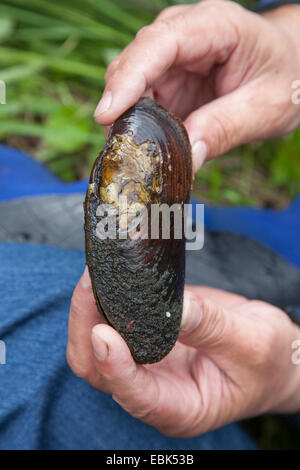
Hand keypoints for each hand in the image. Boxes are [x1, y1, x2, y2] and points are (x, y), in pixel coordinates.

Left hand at [67, 268, 299, 436]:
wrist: (272, 354)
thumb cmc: (267, 361)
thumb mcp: (249, 343)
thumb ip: (210, 327)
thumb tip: (173, 307)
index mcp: (180, 408)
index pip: (135, 395)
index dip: (114, 366)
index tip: (105, 331)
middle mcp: (154, 390)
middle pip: (99, 370)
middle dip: (87, 326)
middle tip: (92, 282)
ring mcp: (146, 364)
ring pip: (96, 346)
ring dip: (88, 310)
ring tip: (96, 272)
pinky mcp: (146, 339)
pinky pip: (114, 323)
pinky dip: (105, 301)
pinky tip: (110, 275)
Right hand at [93, 0, 299, 172]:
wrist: (291, 68)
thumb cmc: (286, 78)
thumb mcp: (266, 106)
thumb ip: (227, 128)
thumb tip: (188, 158)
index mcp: (215, 26)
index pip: (160, 44)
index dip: (129, 78)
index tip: (106, 114)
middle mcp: (186, 34)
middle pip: (135, 62)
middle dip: (119, 104)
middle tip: (119, 148)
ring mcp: (174, 57)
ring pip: (132, 83)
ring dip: (126, 118)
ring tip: (129, 151)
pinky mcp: (170, 79)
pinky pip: (143, 99)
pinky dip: (138, 123)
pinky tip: (143, 144)